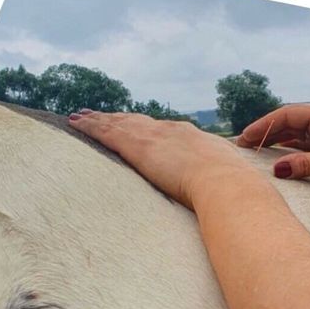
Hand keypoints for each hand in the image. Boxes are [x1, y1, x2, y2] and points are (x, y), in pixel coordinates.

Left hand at [68, 111, 251, 210]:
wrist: (228, 184)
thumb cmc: (235, 191)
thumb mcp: (229, 180)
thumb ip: (222, 182)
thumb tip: (232, 194)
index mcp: (190, 137)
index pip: (161, 130)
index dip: (144, 127)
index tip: (133, 125)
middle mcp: (169, 130)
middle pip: (135, 121)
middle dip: (116, 119)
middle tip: (98, 115)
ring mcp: (152, 136)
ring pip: (115, 123)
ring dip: (96, 119)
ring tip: (79, 116)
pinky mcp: (137, 145)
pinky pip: (105, 132)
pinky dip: (88, 126)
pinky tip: (74, 123)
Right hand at [238, 102, 309, 188]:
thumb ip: (306, 165)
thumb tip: (277, 170)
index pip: (287, 115)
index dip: (263, 126)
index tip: (245, 137)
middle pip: (288, 123)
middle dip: (265, 133)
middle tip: (242, 146)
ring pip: (296, 135)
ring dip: (276, 143)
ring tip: (254, 152)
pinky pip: (306, 146)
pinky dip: (291, 151)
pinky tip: (278, 159)